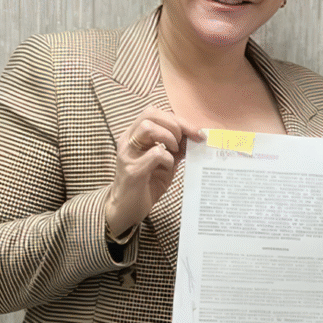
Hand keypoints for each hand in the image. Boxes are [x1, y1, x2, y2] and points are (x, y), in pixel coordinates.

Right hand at [105, 108, 203, 236]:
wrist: (126, 209)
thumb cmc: (146, 184)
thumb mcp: (165, 163)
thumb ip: (176, 148)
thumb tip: (195, 136)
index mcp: (134, 135)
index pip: (154, 113)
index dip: (178, 119)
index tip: (196, 132)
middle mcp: (128, 141)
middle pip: (150, 114)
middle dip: (175, 125)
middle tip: (183, 142)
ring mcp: (128, 154)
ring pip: (148, 128)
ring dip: (168, 137)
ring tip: (174, 151)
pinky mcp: (133, 170)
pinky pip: (155, 154)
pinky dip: (168, 159)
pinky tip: (168, 168)